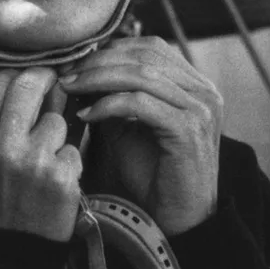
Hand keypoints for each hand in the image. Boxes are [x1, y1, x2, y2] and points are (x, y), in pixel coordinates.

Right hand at [0, 68, 83, 241]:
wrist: (10, 254)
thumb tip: (33, 80)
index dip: (18, 74)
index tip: (31, 78)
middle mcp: (1, 145)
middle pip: (29, 84)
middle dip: (46, 80)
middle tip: (55, 84)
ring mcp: (33, 161)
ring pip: (57, 121)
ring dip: (57, 135)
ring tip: (46, 160)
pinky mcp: (62, 177)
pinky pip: (73, 151)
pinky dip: (69, 164)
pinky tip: (56, 182)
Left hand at [59, 38, 222, 235]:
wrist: (178, 220)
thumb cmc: (153, 177)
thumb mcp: (130, 128)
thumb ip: (114, 97)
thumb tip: (78, 72)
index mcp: (194, 85)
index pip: (150, 48)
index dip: (110, 50)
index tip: (75, 63)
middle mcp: (203, 91)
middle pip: (145, 56)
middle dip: (99, 62)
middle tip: (66, 74)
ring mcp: (201, 108)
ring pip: (142, 75)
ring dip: (98, 79)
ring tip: (71, 89)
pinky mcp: (189, 129)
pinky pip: (141, 104)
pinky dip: (109, 105)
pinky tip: (86, 114)